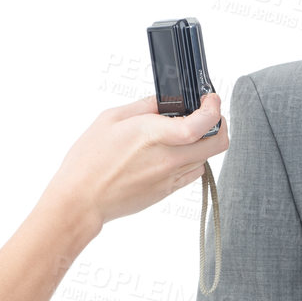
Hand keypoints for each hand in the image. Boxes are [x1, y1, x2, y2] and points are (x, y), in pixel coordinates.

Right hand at [40, 91, 227, 233]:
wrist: (82, 200)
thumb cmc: (89, 160)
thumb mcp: (111, 119)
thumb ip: (145, 107)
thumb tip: (167, 100)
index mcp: (154, 135)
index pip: (202, 125)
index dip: (214, 109)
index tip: (211, 99)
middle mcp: (169, 158)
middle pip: (218, 143)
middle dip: (219, 125)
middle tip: (207, 114)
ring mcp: (172, 177)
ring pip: (207, 157)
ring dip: (204, 142)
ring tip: (183, 133)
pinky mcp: (169, 190)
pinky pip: (195, 172)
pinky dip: (193, 159)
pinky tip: (174, 152)